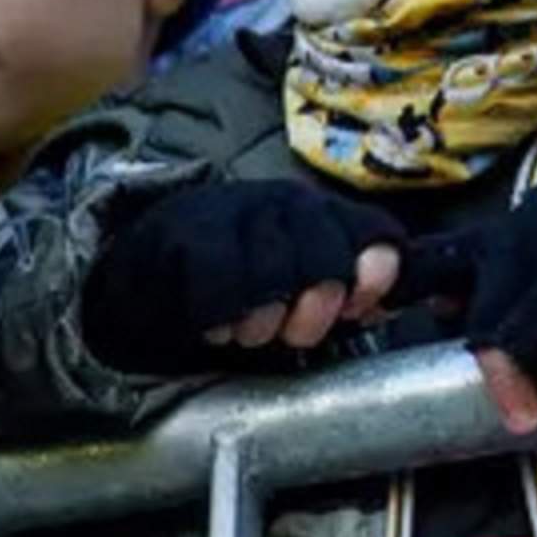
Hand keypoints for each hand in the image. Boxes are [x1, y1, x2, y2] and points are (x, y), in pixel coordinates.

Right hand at [80, 178, 409, 378]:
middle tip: (288, 332)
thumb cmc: (238, 278)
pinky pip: (220, 292)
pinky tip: (212, 326)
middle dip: (311, 315)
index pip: (375, 234)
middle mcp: (287, 203)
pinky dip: (218, 322)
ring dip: (260, 325)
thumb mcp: (302, 281)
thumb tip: (388, 305)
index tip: (354, 309)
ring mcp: (238, 211)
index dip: (374, 278)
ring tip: (245, 330)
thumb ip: (350, 291)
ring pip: (273, 281)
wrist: (149, 261)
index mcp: (325, 213)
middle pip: (326, 265)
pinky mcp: (190, 233)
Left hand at [394, 142, 536, 437]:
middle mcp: (517, 246)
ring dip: (528, 374)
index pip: (425, 267)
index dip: (394, 292)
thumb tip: (438, 312)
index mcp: (489, 245)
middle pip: (487, 315)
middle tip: (495, 408)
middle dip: (492, 362)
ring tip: (527, 419)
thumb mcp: (520, 245)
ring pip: (529, 326)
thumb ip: (479, 282)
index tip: (369, 318)